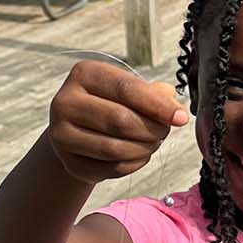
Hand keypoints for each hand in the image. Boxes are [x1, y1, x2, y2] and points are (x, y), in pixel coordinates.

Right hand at [47, 61, 188, 183]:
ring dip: (144, 149)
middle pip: (119, 120)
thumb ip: (151, 93)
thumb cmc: (108, 103)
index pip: (125, 89)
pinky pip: (110, 168)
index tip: (180, 118)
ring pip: (114, 149)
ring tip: (153, 142)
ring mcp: (62, 135)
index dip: (157, 105)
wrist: (78, 129)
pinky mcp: (69, 163)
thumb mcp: (126, 89)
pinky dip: (134, 164)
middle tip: (164, 131)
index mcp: (83, 74)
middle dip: (151, 129)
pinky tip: (139, 155)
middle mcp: (65, 102)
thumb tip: (172, 104)